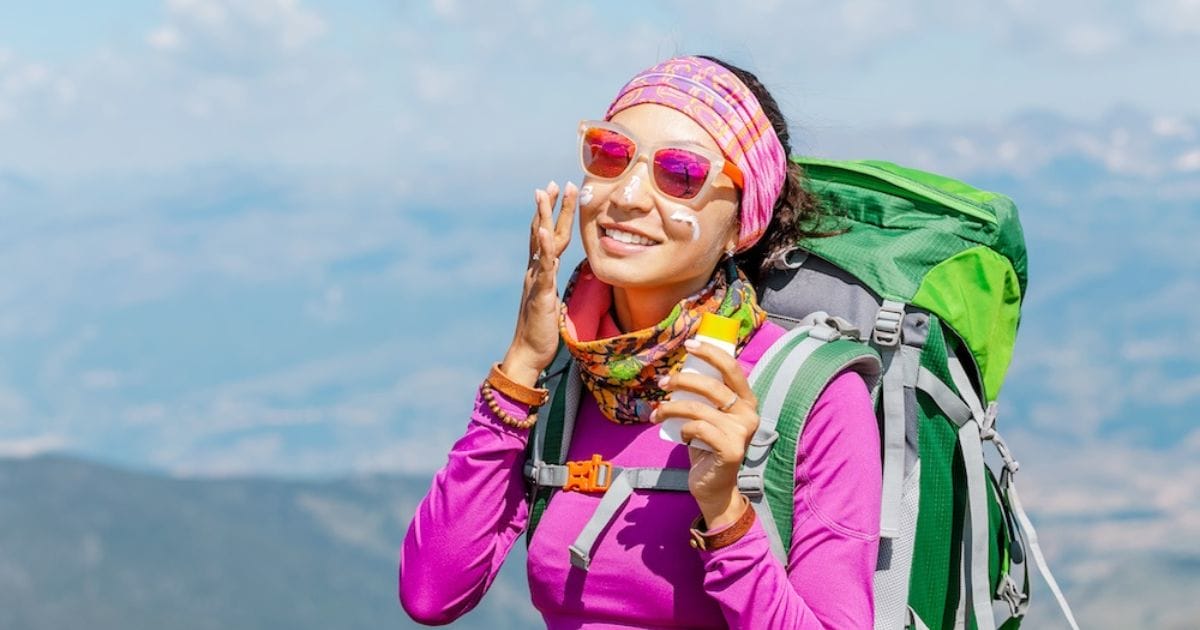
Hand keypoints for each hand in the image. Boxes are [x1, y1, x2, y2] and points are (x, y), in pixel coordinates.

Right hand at [500, 181, 576, 386]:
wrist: (528, 352)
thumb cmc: (541, 330)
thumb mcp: (550, 300)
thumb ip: (551, 282)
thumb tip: (556, 270)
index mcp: (540, 272)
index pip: (547, 237)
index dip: (551, 214)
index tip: (557, 192)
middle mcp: (535, 271)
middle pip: (542, 232)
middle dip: (550, 206)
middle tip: (555, 182)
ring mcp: (536, 280)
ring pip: (540, 243)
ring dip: (543, 216)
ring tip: (544, 194)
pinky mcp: (540, 293)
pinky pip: (543, 266)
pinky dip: (543, 248)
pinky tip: (542, 230)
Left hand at [650, 339, 759, 528]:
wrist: (714, 486)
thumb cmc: (707, 447)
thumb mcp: (708, 416)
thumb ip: (703, 397)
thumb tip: (679, 371)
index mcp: (746, 401)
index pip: (732, 368)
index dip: (711, 352)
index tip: (689, 344)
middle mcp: (749, 414)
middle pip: (712, 386)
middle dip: (682, 380)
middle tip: (662, 382)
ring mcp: (742, 432)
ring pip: (698, 408)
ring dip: (671, 407)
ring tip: (658, 412)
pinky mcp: (732, 450)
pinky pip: (699, 428)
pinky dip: (683, 429)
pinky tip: (680, 435)